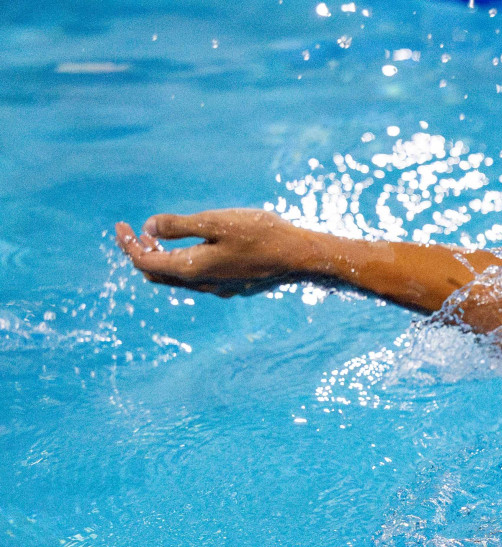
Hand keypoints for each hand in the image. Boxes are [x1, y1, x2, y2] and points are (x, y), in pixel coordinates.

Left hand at [114, 209, 313, 296]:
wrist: (301, 257)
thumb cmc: (261, 234)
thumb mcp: (216, 222)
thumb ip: (179, 225)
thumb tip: (149, 227)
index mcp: (192, 268)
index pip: (145, 261)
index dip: (127, 244)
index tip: (120, 225)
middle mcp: (201, 284)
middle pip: (157, 274)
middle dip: (141, 253)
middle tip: (134, 232)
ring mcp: (218, 288)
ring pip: (177, 279)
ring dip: (161, 259)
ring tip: (158, 238)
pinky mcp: (233, 285)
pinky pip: (196, 279)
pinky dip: (182, 264)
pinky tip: (192, 249)